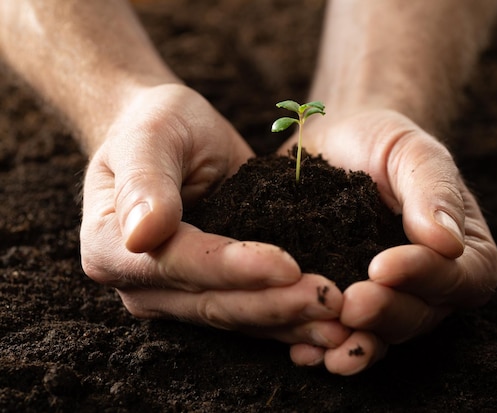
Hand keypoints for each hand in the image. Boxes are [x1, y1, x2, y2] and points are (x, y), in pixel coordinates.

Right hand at [80, 84, 349, 347]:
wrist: (168, 135)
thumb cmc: (154, 125)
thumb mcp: (146, 137)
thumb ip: (144, 182)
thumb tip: (141, 236)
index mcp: (112, 248)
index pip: (180, 264)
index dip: (234, 268)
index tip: (289, 265)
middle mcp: (144, 284)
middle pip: (213, 303)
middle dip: (275, 303)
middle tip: (330, 300)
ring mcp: (178, 295)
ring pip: (238, 317)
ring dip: (290, 321)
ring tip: (340, 323)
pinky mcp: (212, 291)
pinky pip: (252, 312)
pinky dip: (290, 318)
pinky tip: (329, 322)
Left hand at [281, 109, 496, 374]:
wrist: (336, 143)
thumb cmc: (383, 141)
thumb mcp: (413, 152)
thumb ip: (434, 191)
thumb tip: (447, 243)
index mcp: (463, 251)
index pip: (461, 278)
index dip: (425, 278)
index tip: (383, 266)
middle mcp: (430, 284)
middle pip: (420, 315)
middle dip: (385, 314)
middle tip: (351, 303)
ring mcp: (387, 298)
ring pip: (380, 334)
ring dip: (355, 344)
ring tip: (325, 346)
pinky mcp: (345, 299)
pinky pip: (340, 332)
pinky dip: (322, 346)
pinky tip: (301, 351)